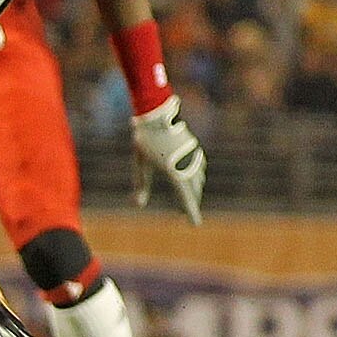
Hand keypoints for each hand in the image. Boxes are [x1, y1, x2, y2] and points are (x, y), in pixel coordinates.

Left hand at [131, 96, 207, 222]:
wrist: (156, 113)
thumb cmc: (145, 139)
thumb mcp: (140, 164)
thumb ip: (141, 184)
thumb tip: (138, 204)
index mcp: (174, 171)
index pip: (185, 197)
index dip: (191, 211)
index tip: (196, 224)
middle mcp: (186, 164)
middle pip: (193, 188)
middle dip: (192, 201)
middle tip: (190, 212)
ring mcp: (191, 154)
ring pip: (198, 176)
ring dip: (195, 187)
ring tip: (193, 195)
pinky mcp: (193, 145)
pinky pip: (199, 165)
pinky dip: (197, 173)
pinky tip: (195, 174)